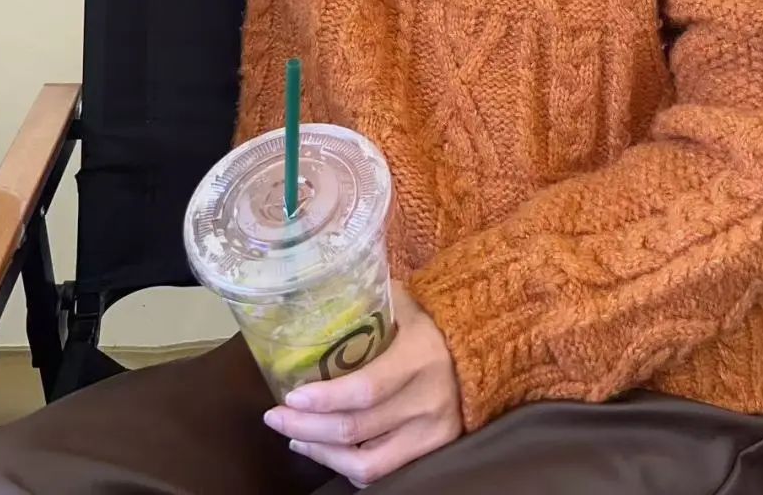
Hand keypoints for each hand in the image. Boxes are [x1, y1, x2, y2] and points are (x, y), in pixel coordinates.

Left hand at [264, 283, 462, 487]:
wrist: (487, 347)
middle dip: (307, 427)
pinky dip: (346, 466)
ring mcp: (431, 433)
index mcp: (419, 357)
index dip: (324, 399)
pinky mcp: (433, 451)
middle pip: (356, 429)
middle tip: (275, 417)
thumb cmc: (434, 320)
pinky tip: (326, 450)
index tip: (291, 396)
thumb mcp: (406, 302)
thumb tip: (317, 289)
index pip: (366, 389)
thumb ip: (367, 301)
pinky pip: (381, 473)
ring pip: (365, 463)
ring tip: (294, 436)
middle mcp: (426, 401)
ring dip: (321, 453)